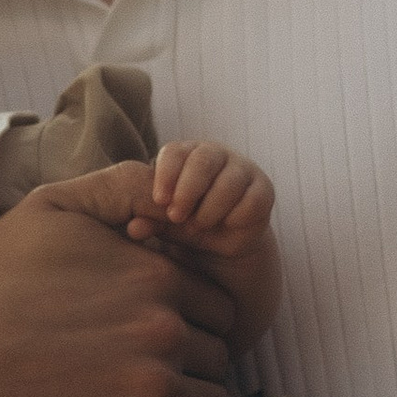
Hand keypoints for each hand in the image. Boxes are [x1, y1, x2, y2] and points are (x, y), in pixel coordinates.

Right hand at [0, 188, 239, 396]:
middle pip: (218, 357)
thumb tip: (177, 194)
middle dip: (194, 365)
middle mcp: (163, 330)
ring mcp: (150, 389)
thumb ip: (123, 188)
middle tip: (152, 373)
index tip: (161, 333)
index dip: (195, 321)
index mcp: (155, 274)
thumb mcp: (52, 207)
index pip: (219, 309)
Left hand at [143, 140, 274, 255]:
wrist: (221, 244)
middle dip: (188, 190)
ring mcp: (242, 169)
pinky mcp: (263, 189)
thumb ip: (149, 221)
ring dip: (211, 207)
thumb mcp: (164, 224)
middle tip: (176, 216)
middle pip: (203, 160)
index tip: (159, 201)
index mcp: (187, 154)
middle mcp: (216, 155)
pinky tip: (224, 226)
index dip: (166, 175)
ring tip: (198, 225)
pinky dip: (235, 216)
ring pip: (229, 180)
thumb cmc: (186, 223)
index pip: (175, 152)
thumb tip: (133, 228)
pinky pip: (252, 200)